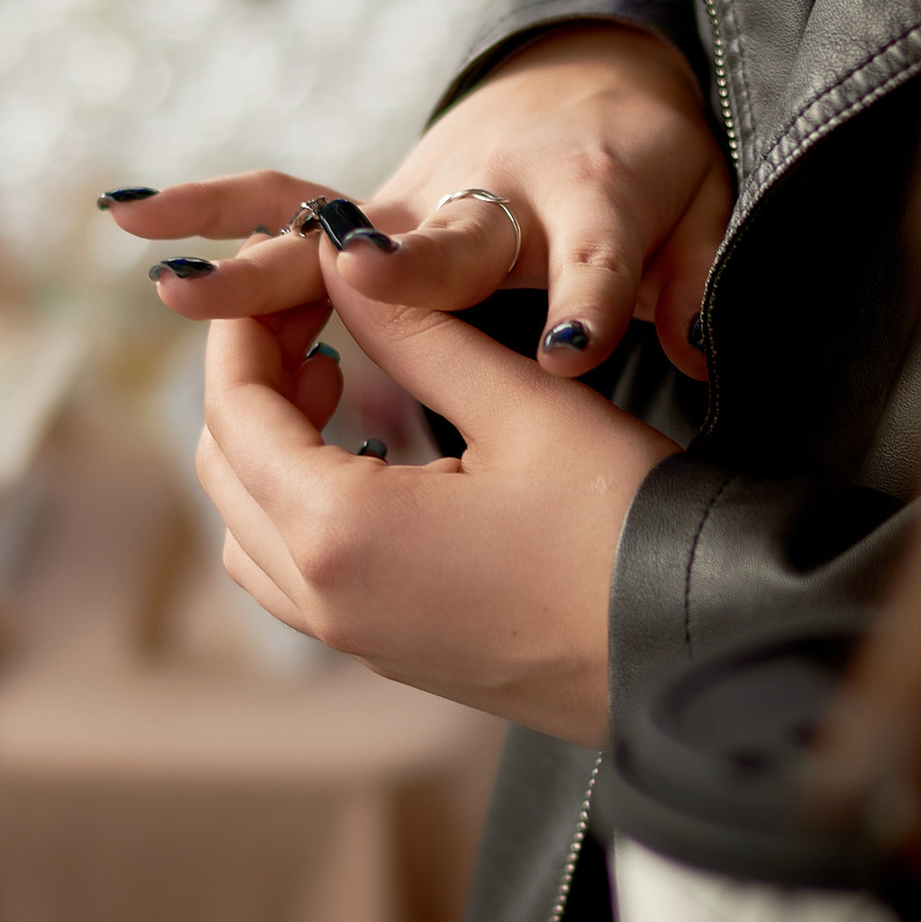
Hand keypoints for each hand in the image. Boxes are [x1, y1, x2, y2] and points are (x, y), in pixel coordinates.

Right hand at [99, 25, 727, 382]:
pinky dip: (208, 207)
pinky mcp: (365, 208)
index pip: (597, 256)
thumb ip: (692, 271)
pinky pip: (279, 204)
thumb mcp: (702, 205)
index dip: (590, 301)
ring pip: (329, 228)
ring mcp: (414, 199)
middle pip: (443, 242)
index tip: (575, 352)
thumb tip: (698, 350)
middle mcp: (487, 195)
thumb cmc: (651, 163)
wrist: (590, 78)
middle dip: (399, 270)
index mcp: (589, 199)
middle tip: (356, 280)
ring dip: (252, 255)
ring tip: (167, 284)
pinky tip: (123, 219)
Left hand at [193, 240, 677, 741]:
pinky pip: (299, 579)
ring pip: (250, 536)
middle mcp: (327, 598)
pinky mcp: (395, 655)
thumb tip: (344, 266)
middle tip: (314, 313)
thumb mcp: (522, 404)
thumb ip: (417, 331)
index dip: (247, 327)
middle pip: (225, 472)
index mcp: (340, 530)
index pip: (236, 409)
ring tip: (340, 380)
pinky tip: (377, 458)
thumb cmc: (624, 526)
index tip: (290, 271)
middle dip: (251, 381)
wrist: (694, 651)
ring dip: (269, 450)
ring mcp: (357, 640)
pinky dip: (302, 508)